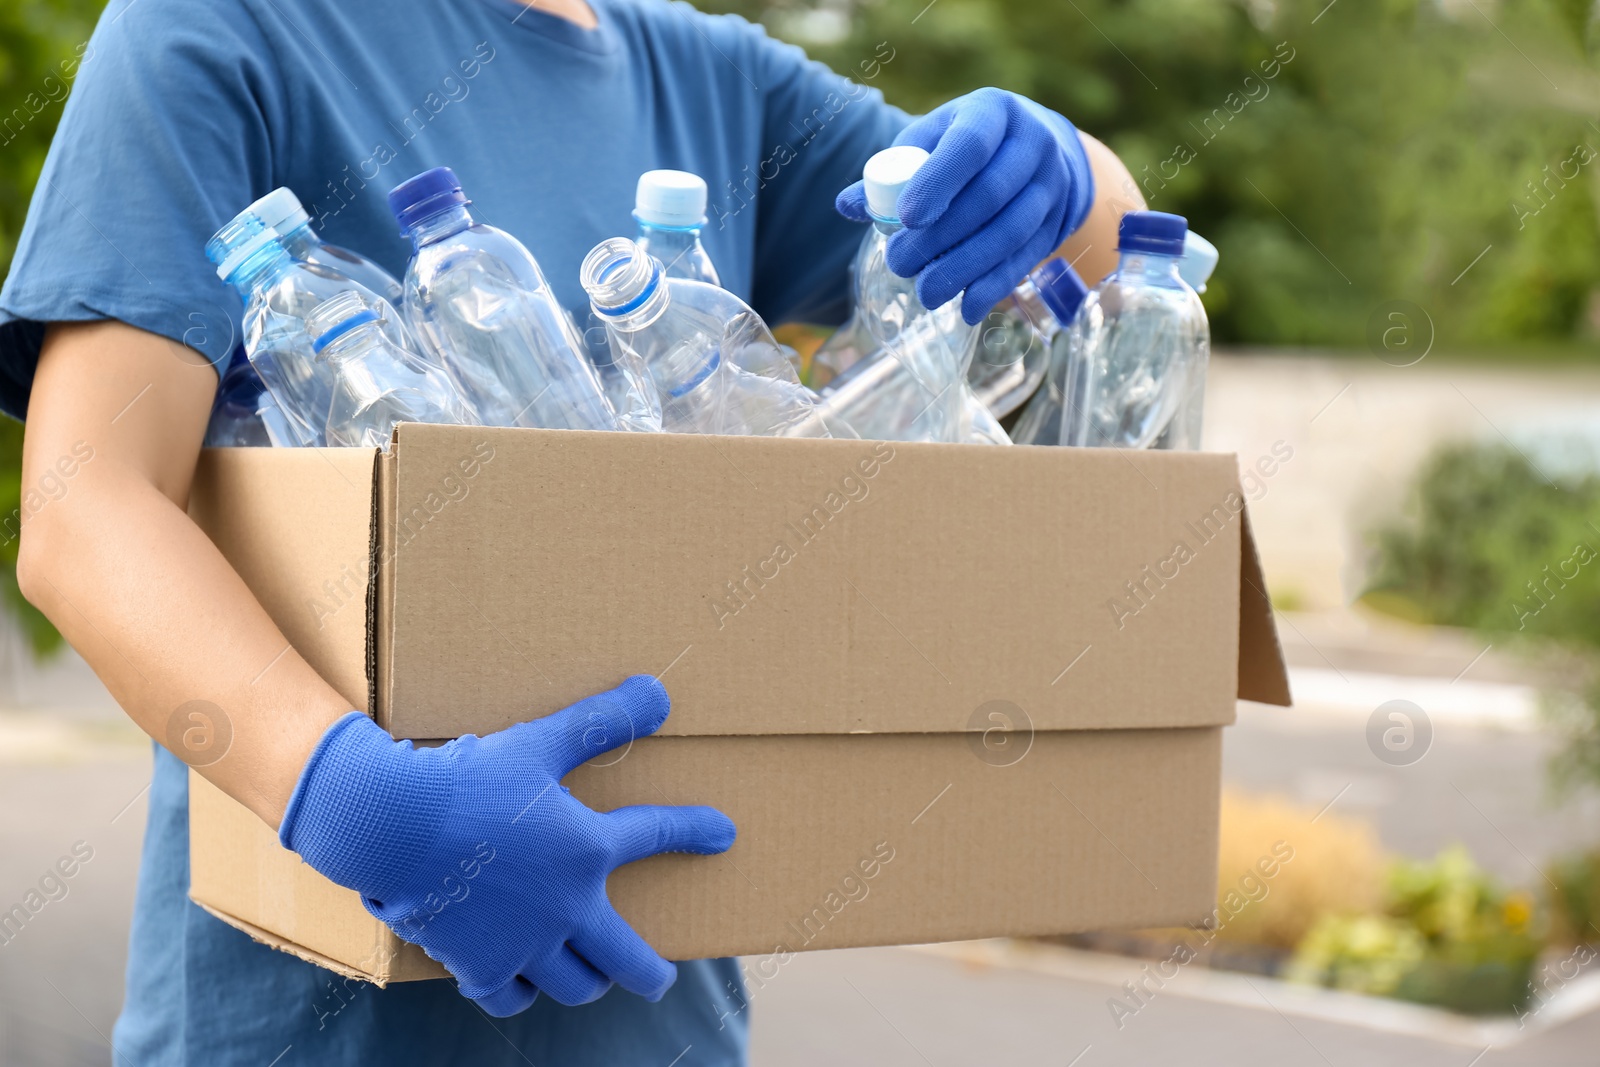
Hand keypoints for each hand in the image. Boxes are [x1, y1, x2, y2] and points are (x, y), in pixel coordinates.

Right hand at [279, 675, 735, 1015]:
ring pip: (574, 985)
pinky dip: (521, 992)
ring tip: (594, 977)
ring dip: (589, 981)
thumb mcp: (540, 742)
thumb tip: (659, 693)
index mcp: (587, 849)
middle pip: (627, 960)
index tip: (723, 834)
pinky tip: (523, 983)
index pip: (658, 833)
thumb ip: (601, 721)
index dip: (695, 830)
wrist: (394, 825)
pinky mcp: (479, 965)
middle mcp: (566, 908)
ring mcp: (524, 944)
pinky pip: (510, 997)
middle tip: (658, 979)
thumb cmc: (469, 780)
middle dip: (649, 973)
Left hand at [837, 87, 1094, 324]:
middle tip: (900, 264)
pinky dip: (994, 287)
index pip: (969, 145)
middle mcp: (1032, 143)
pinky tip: (966, 309)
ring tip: (926, 293)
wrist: (1037, 149)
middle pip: (989, 196)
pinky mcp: (1057, 222)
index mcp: (992, 112)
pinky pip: (1026, 258)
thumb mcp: (932, 141)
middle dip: (942, 237)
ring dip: (966, 268)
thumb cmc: (965, 144)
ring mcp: (1051, 184)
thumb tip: (846, 205)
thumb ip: (891, 172)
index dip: (939, 182)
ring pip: (1010, 232)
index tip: (906, 217)